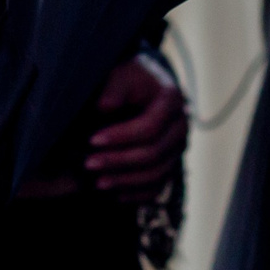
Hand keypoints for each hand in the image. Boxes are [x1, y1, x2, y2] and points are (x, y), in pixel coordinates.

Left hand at [84, 51, 186, 201]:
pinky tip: (114, 195)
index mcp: (172, 101)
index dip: (120, 137)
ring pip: (157, 174)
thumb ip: (114, 87)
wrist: (140, 87)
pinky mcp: (171, 164)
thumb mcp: (121, 73)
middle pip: (154, 154)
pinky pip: (158, 187)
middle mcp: (181, 127)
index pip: (149, 127)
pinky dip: (136, 194)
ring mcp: (178, 148)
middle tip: (88, 164)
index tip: (92, 140)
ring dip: (125, 181)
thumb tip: (104, 107)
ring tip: (98, 182)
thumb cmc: (127, 79)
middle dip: (118, 161)